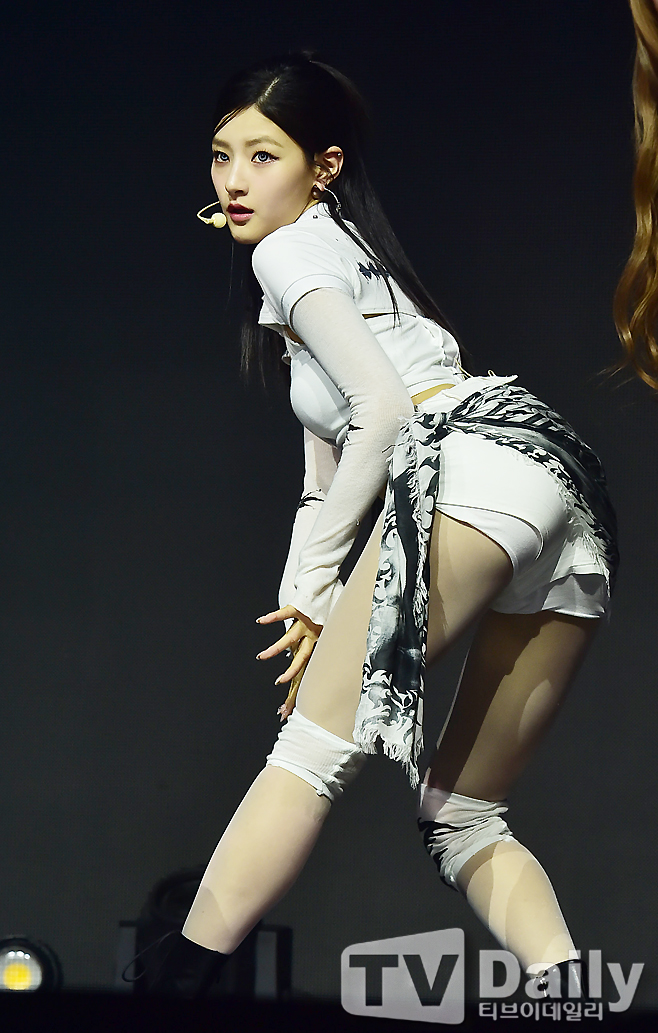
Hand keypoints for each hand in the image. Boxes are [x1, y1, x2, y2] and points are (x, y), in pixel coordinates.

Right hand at [256, 605, 322, 719]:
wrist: (328, 586)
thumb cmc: (326, 609)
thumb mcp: (326, 633)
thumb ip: (315, 648)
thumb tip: (300, 662)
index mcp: (318, 645)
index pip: (307, 671)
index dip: (297, 691)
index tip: (285, 710)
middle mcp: (312, 636)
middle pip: (302, 658)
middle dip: (291, 673)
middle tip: (279, 684)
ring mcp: (305, 622)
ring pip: (290, 638)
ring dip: (276, 648)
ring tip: (262, 656)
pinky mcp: (299, 608)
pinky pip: (284, 613)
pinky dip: (272, 616)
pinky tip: (261, 621)